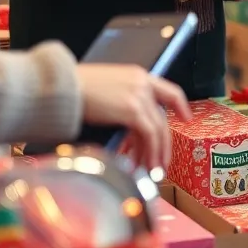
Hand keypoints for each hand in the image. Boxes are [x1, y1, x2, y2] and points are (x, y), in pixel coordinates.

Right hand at [75, 64, 189, 170]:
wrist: (61, 86)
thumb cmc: (74, 89)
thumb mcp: (105, 88)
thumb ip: (121, 101)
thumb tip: (125, 126)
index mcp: (137, 75)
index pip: (168, 90)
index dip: (180, 104)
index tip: (186, 117)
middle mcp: (143, 83)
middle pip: (162, 117)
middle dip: (163, 144)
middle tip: (161, 163)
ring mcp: (139, 95)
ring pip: (158, 129)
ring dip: (155, 153)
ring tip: (151, 172)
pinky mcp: (133, 109)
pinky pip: (149, 135)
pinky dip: (149, 152)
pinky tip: (142, 165)